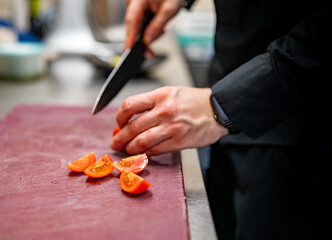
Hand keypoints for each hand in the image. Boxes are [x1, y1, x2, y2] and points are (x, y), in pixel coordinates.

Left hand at [111, 86, 228, 154]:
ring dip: (130, 148)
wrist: (217, 109)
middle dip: (119, 138)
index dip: (119, 117)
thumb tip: (131, 118)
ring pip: (141, 141)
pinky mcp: (179, 141)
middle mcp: (164, 111)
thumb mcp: (171, 93)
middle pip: (132, 127)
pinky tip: (144, 151)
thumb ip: (151, 103)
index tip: (118, 123)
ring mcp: (172, 127)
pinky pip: (156, 150)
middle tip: (115, 142)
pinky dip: (146, 152)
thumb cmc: (194, 101)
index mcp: (160, 96)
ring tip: (127, 149)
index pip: (130, 106)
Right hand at [124, 0, 182, 48]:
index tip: (128, 49)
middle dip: (143, 39)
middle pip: (133, 26)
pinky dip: (148, 28)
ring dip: (148, 33)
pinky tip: (157, 25)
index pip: (132, 20)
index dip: (129, 36)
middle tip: (150, 52)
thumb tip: (147, 40)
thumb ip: (157, 26)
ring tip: (161, 30)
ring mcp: (133, 5)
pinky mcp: (135, 9)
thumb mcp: (170, 10)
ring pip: (136, 26)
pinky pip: (138, 23)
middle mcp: (133, 1)